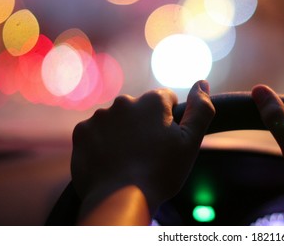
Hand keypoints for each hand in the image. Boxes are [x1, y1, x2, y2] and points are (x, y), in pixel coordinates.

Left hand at [71, 80, 214, 220]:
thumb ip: (201, 109)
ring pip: (117, 121)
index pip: (166, 100)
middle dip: (144, 125)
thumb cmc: (161, 172)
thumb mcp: (190, 142)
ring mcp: (100, 116)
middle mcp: (124, 102)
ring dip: (122, 134)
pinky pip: (96, 133)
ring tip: (128, 161)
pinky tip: (110, 162)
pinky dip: (102, 144)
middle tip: (148, 154)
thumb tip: (202, 83)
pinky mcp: (81, 132)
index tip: (166, 142)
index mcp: (152, 101)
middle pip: (139, 110)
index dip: (169, 121)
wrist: (120, 200)